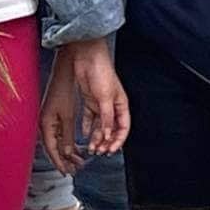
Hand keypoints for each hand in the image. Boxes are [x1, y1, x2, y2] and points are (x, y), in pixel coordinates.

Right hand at [39, 60, 82, 173]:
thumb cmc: (63, 89)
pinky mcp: (54, 115)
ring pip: (58, 141)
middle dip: (64, 160)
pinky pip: (60, 134)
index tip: (67, 172)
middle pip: (54, 147)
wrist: (64, 70)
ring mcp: (48, 119)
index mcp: (44, 123)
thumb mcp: (67, 115)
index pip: (51, 149)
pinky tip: (75, 146)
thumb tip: (67, 153)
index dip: (59, 162)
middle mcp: (44, 123)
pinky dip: (68, 142)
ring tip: (78, 160)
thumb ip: (67, 135)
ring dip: (68, 151)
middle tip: (75, 169)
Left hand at [51, 37, 129, 163]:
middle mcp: (112, 106)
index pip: (123, 128)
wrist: (86, 57)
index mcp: (121, 104)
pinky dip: (88, 127)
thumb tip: (108, 134)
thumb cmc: (101, 71)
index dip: (119, 140)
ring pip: (101, 126)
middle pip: (112, 129)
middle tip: (100, 151)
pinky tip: (85, 135)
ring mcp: (100, 104)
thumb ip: (107, 116)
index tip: (111, 150)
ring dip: (97, 137)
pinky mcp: (90, 101)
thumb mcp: (105, 97)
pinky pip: (90, 118)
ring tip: (92, 147)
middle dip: (107, 142)